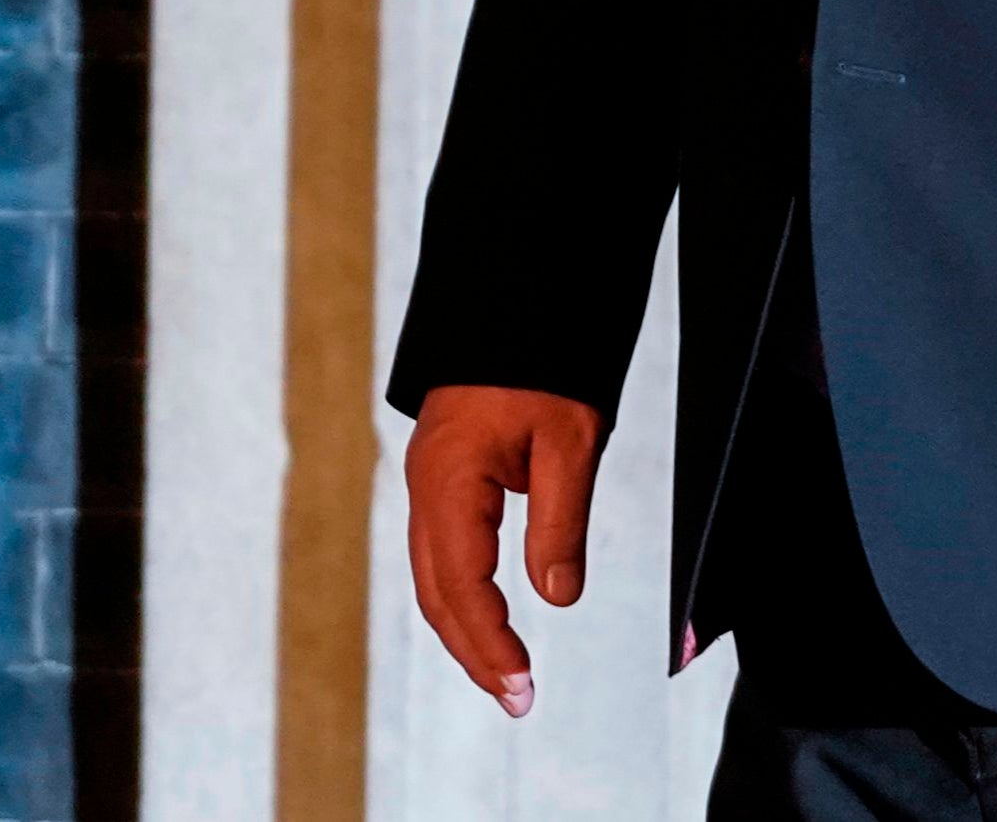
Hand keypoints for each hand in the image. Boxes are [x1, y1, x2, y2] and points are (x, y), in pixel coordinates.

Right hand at [403, 384, 604, 716]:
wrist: (517, 297)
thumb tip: (557, 595)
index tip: (522, 682)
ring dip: (466, 630)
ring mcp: (429, 483)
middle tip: (517, 698)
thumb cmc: (544, 358)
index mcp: (448, 478)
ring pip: (435, 576)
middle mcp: (426, 487)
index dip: (490, 639)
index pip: (461, 583)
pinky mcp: (443, 479)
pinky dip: (463, 596)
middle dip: (474, 650)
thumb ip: (560, 519)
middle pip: (437, 592)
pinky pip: (443, 552)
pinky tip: (489, 623)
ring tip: (504, 676)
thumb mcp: (569, 438)